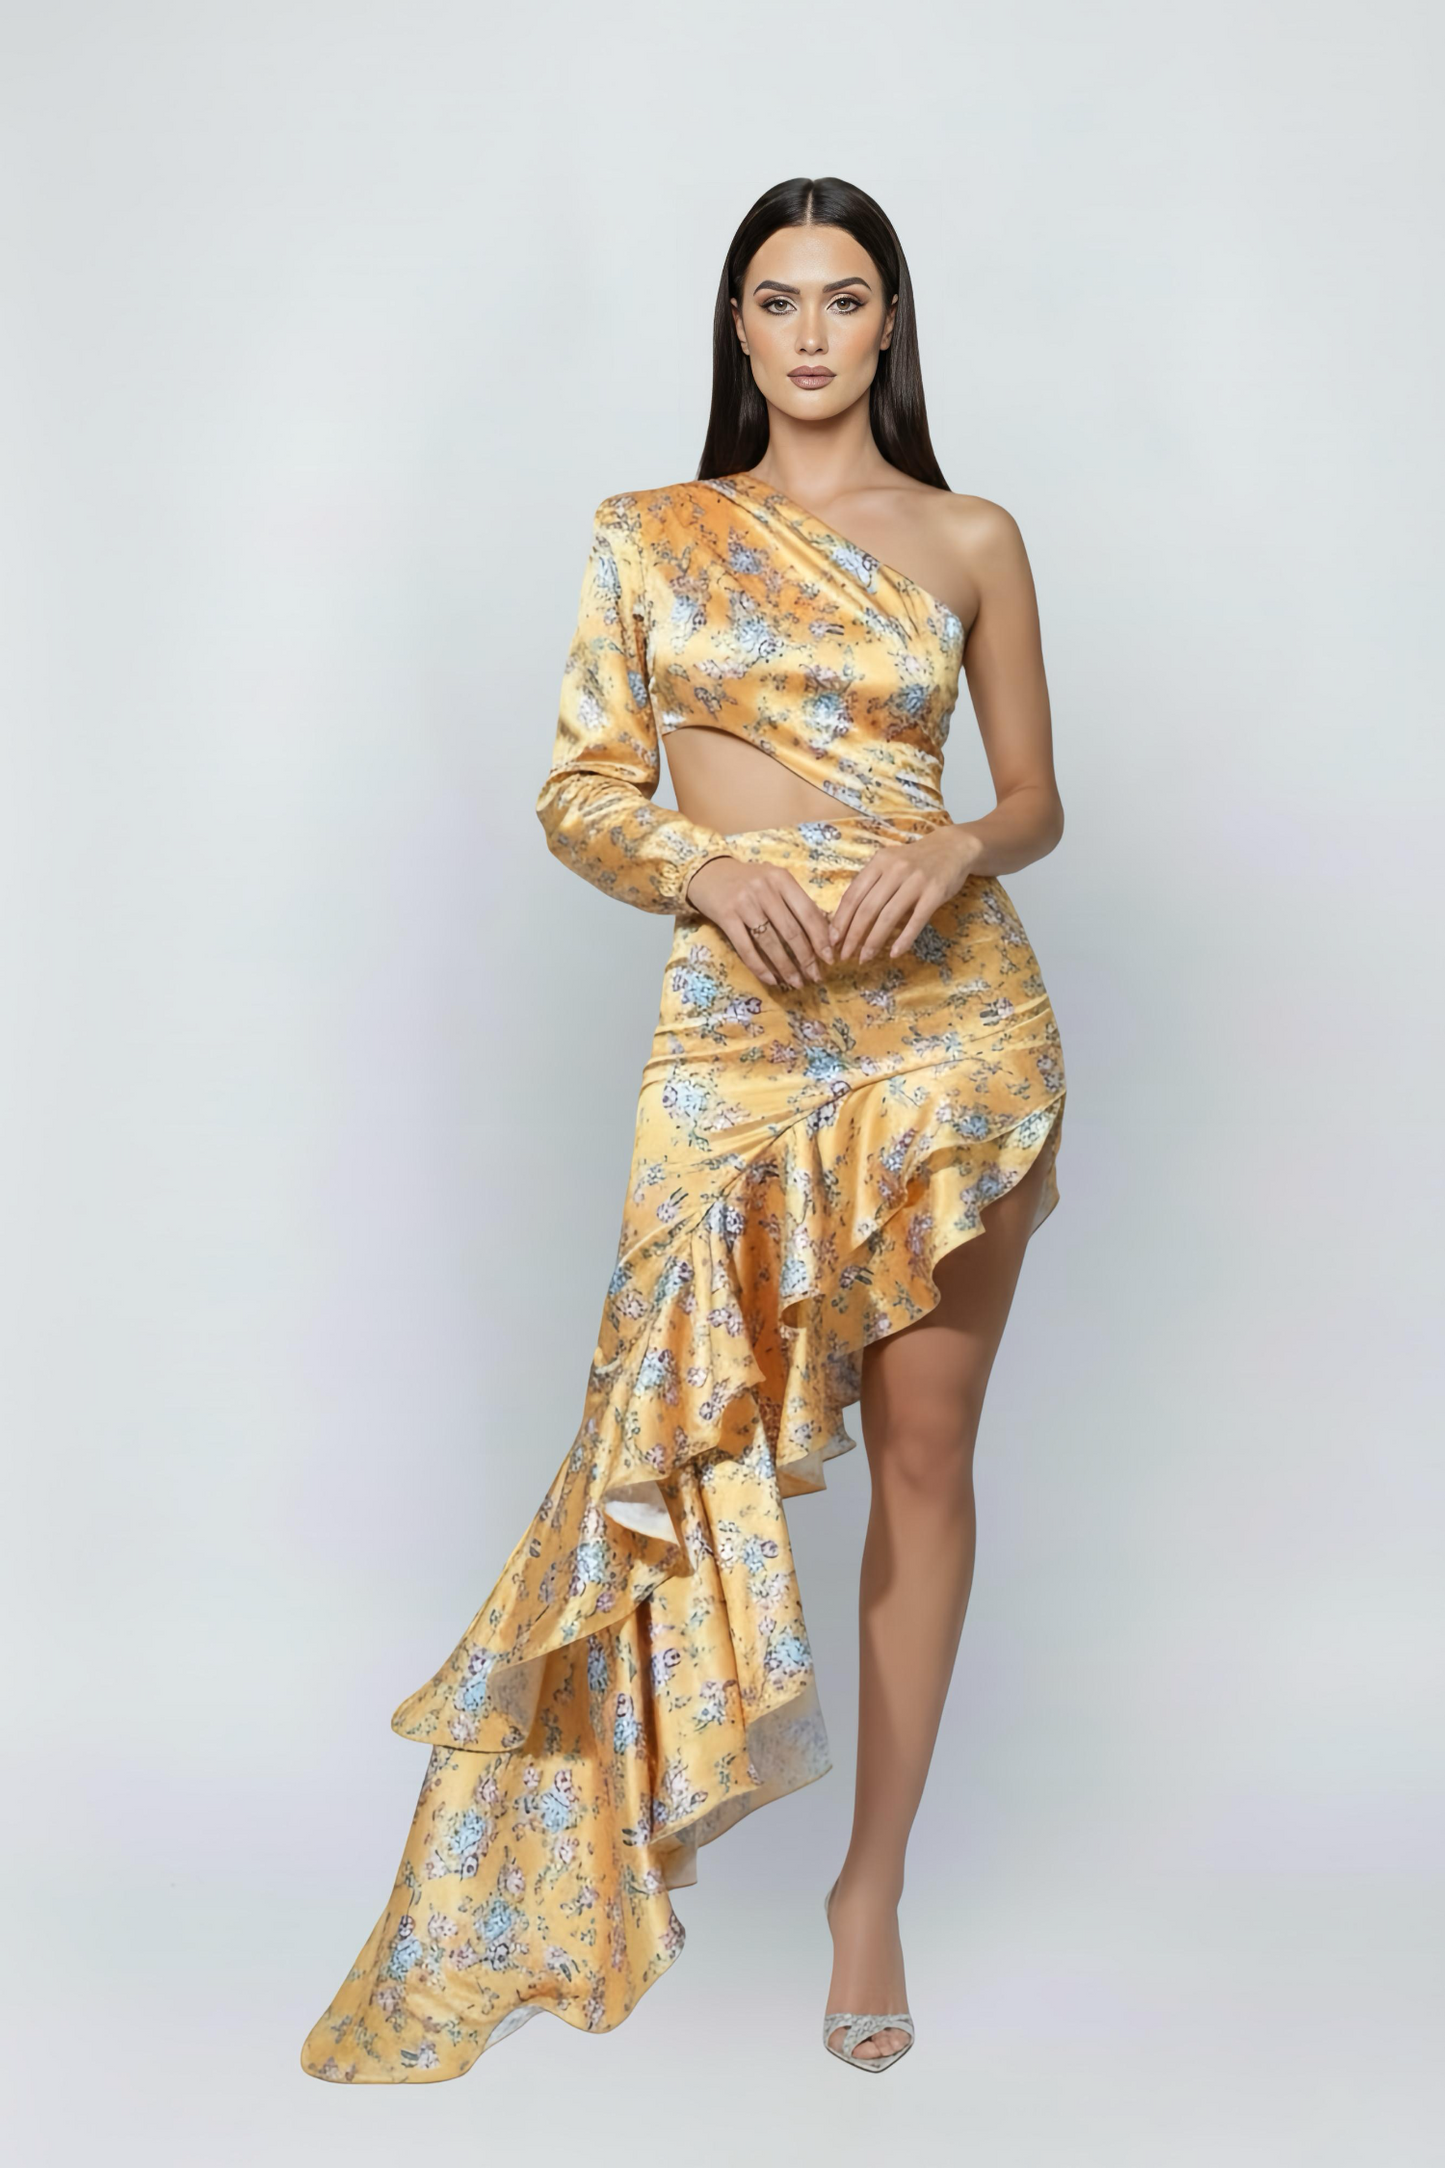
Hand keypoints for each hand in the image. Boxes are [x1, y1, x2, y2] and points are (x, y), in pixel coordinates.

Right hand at [684, 855, 835, 988]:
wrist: (709, 873)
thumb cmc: (748, 881)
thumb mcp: (775, 882)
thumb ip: (797, 902)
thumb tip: (826, 931)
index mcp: (782, 879)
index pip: (808, 912)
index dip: (821, 939)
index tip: (830, 959)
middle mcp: (764, 889)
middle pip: (792, 930)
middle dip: (807, 958)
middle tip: (816, 977)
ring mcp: (744, 903)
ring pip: (771, 942)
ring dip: (786, 967)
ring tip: (797, 982)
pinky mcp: (726, 916)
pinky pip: (746, 948)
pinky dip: (760, 967)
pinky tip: (772, 979)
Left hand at [830, 825, 982, 962]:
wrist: (953, 848)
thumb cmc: (916, 861)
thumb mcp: (889, 863)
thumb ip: (871, 884)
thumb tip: (848, 917)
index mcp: (879, 863)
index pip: (853, 895)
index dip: (840, 920)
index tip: (832, 940)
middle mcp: (895, 870)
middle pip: (867, 908)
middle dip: (853, 936)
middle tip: (845, 955)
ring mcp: (916, 881)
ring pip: (888, 916)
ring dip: (874, 941)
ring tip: (865, 958)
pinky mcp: (935, 893)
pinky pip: (916, 920)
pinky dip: (904, 939)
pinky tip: (894, 953)